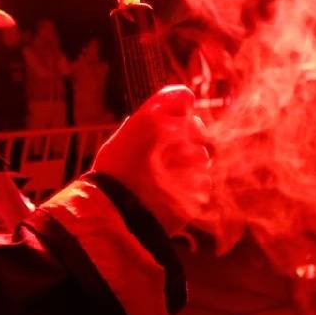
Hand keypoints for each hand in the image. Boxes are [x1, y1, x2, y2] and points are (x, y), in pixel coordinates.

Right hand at [92, 86, 212, 233]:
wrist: (114, 218)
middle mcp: (177, 134)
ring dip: (189, 165)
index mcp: (154, 118)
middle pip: (196, 126)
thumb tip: (162, 117)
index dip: (180, 107)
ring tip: (164, 180)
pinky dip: (191, 187)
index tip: (177, 115)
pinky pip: (203, 181)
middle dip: (187, 137)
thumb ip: (144, 124)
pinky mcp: (200, 187)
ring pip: (201, 156)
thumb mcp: (121, 140)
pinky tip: (171, 195)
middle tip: (167, 155)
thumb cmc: (111, 177)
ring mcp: (192, 161)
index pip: (182, 96)